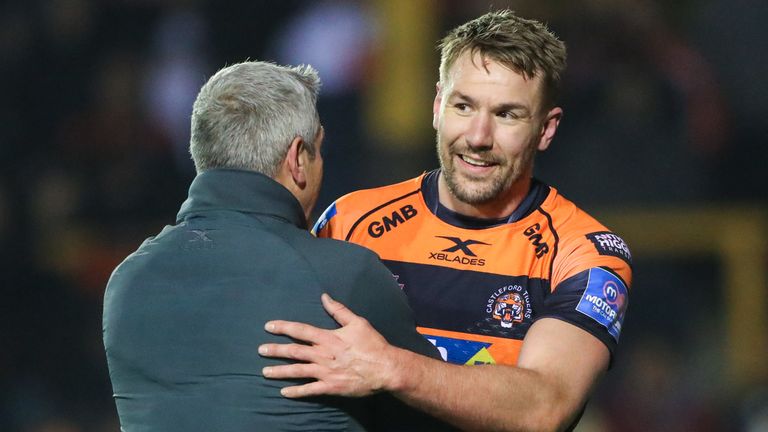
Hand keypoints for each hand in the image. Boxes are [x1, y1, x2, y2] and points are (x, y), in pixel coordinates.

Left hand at [258, 293, 399, 397]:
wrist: (385, 368)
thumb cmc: (372, 344)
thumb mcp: (357, 322)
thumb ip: (339, 310)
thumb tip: (324, 296)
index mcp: (328, 338)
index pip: (300, 330)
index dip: (283, 327)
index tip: (268, 326)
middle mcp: (322, 355)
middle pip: (293, 351)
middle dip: (275, 350)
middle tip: (260, 350)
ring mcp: (325, 372)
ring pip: (297, 371)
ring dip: (279, 371)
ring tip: (265, 372)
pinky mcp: (330, 387)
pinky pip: (309, 390)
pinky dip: (296, 391)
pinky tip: (284, 392)